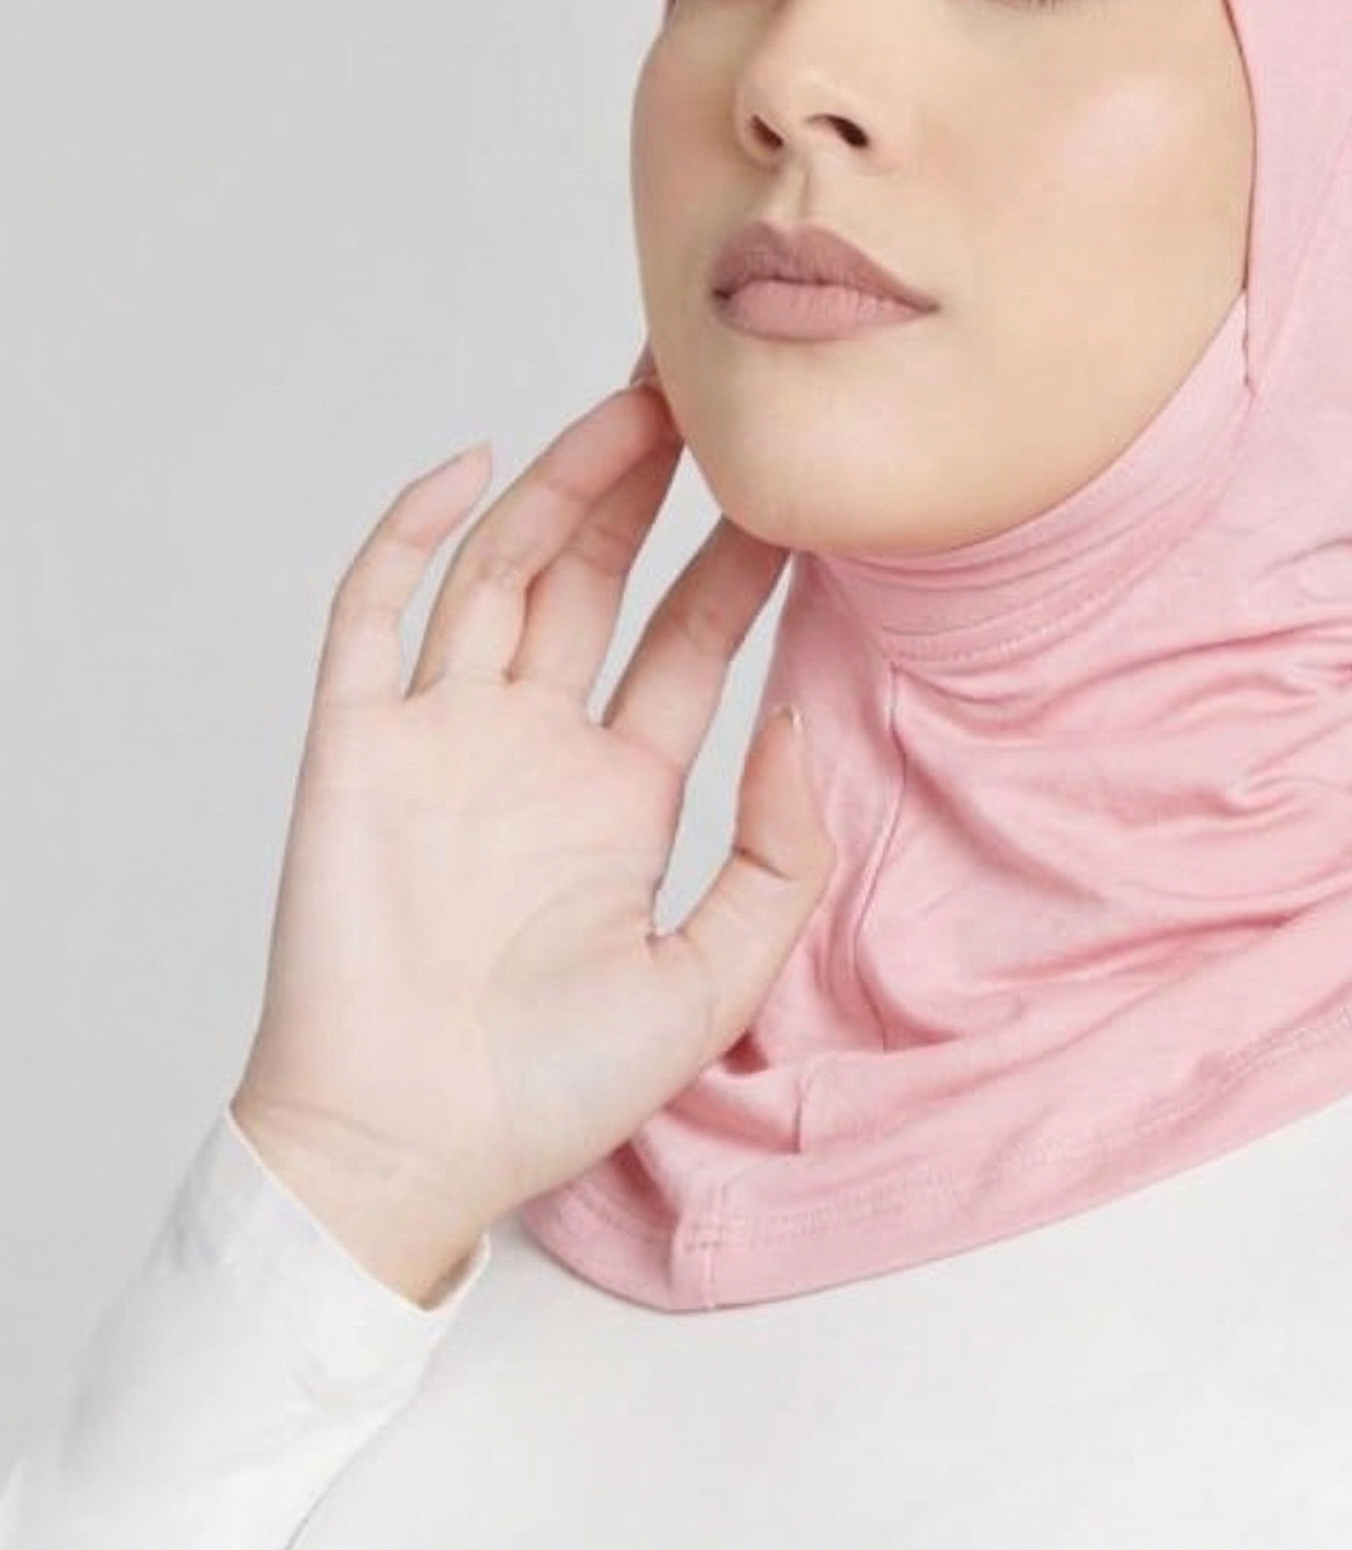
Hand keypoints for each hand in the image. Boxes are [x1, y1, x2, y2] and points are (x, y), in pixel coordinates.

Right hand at [232, 377, 832, 1276]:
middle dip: (652, 487)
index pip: (689, 644)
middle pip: (597, 578)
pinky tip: (473, 467)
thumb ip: (777, 857)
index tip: (795, 489)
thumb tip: (798, 721)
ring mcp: (441, 736)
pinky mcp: (355, 744)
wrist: (402, 1154)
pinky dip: (411, 531)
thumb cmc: (549, 1094)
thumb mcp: (713, 982)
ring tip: (636, 403)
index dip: (740, 565)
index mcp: (618, 796)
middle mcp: (531, 746)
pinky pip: (373, 611)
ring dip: (564, 483)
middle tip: (710, 394)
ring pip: (503, 567)